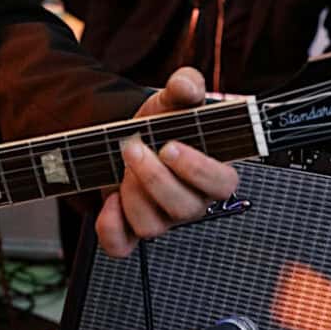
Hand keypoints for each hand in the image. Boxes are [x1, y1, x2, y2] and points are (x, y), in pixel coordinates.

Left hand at [95, 67, 241, 256]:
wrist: (126, 137)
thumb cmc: (161, 122)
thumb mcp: (173, 99)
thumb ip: (186, 86)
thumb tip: (187, 84)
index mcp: (210, 173)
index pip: (222, 184)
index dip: (198, 169)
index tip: (170, 146)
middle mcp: (190, 201)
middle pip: (184, 208)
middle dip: (154, 177)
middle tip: (132, 148)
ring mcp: (161, 218)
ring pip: (152, 226)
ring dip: (132, 195)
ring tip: (120, 166)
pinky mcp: (130, 228)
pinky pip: (122, 246)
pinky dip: (111, 229)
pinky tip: (108, 200)